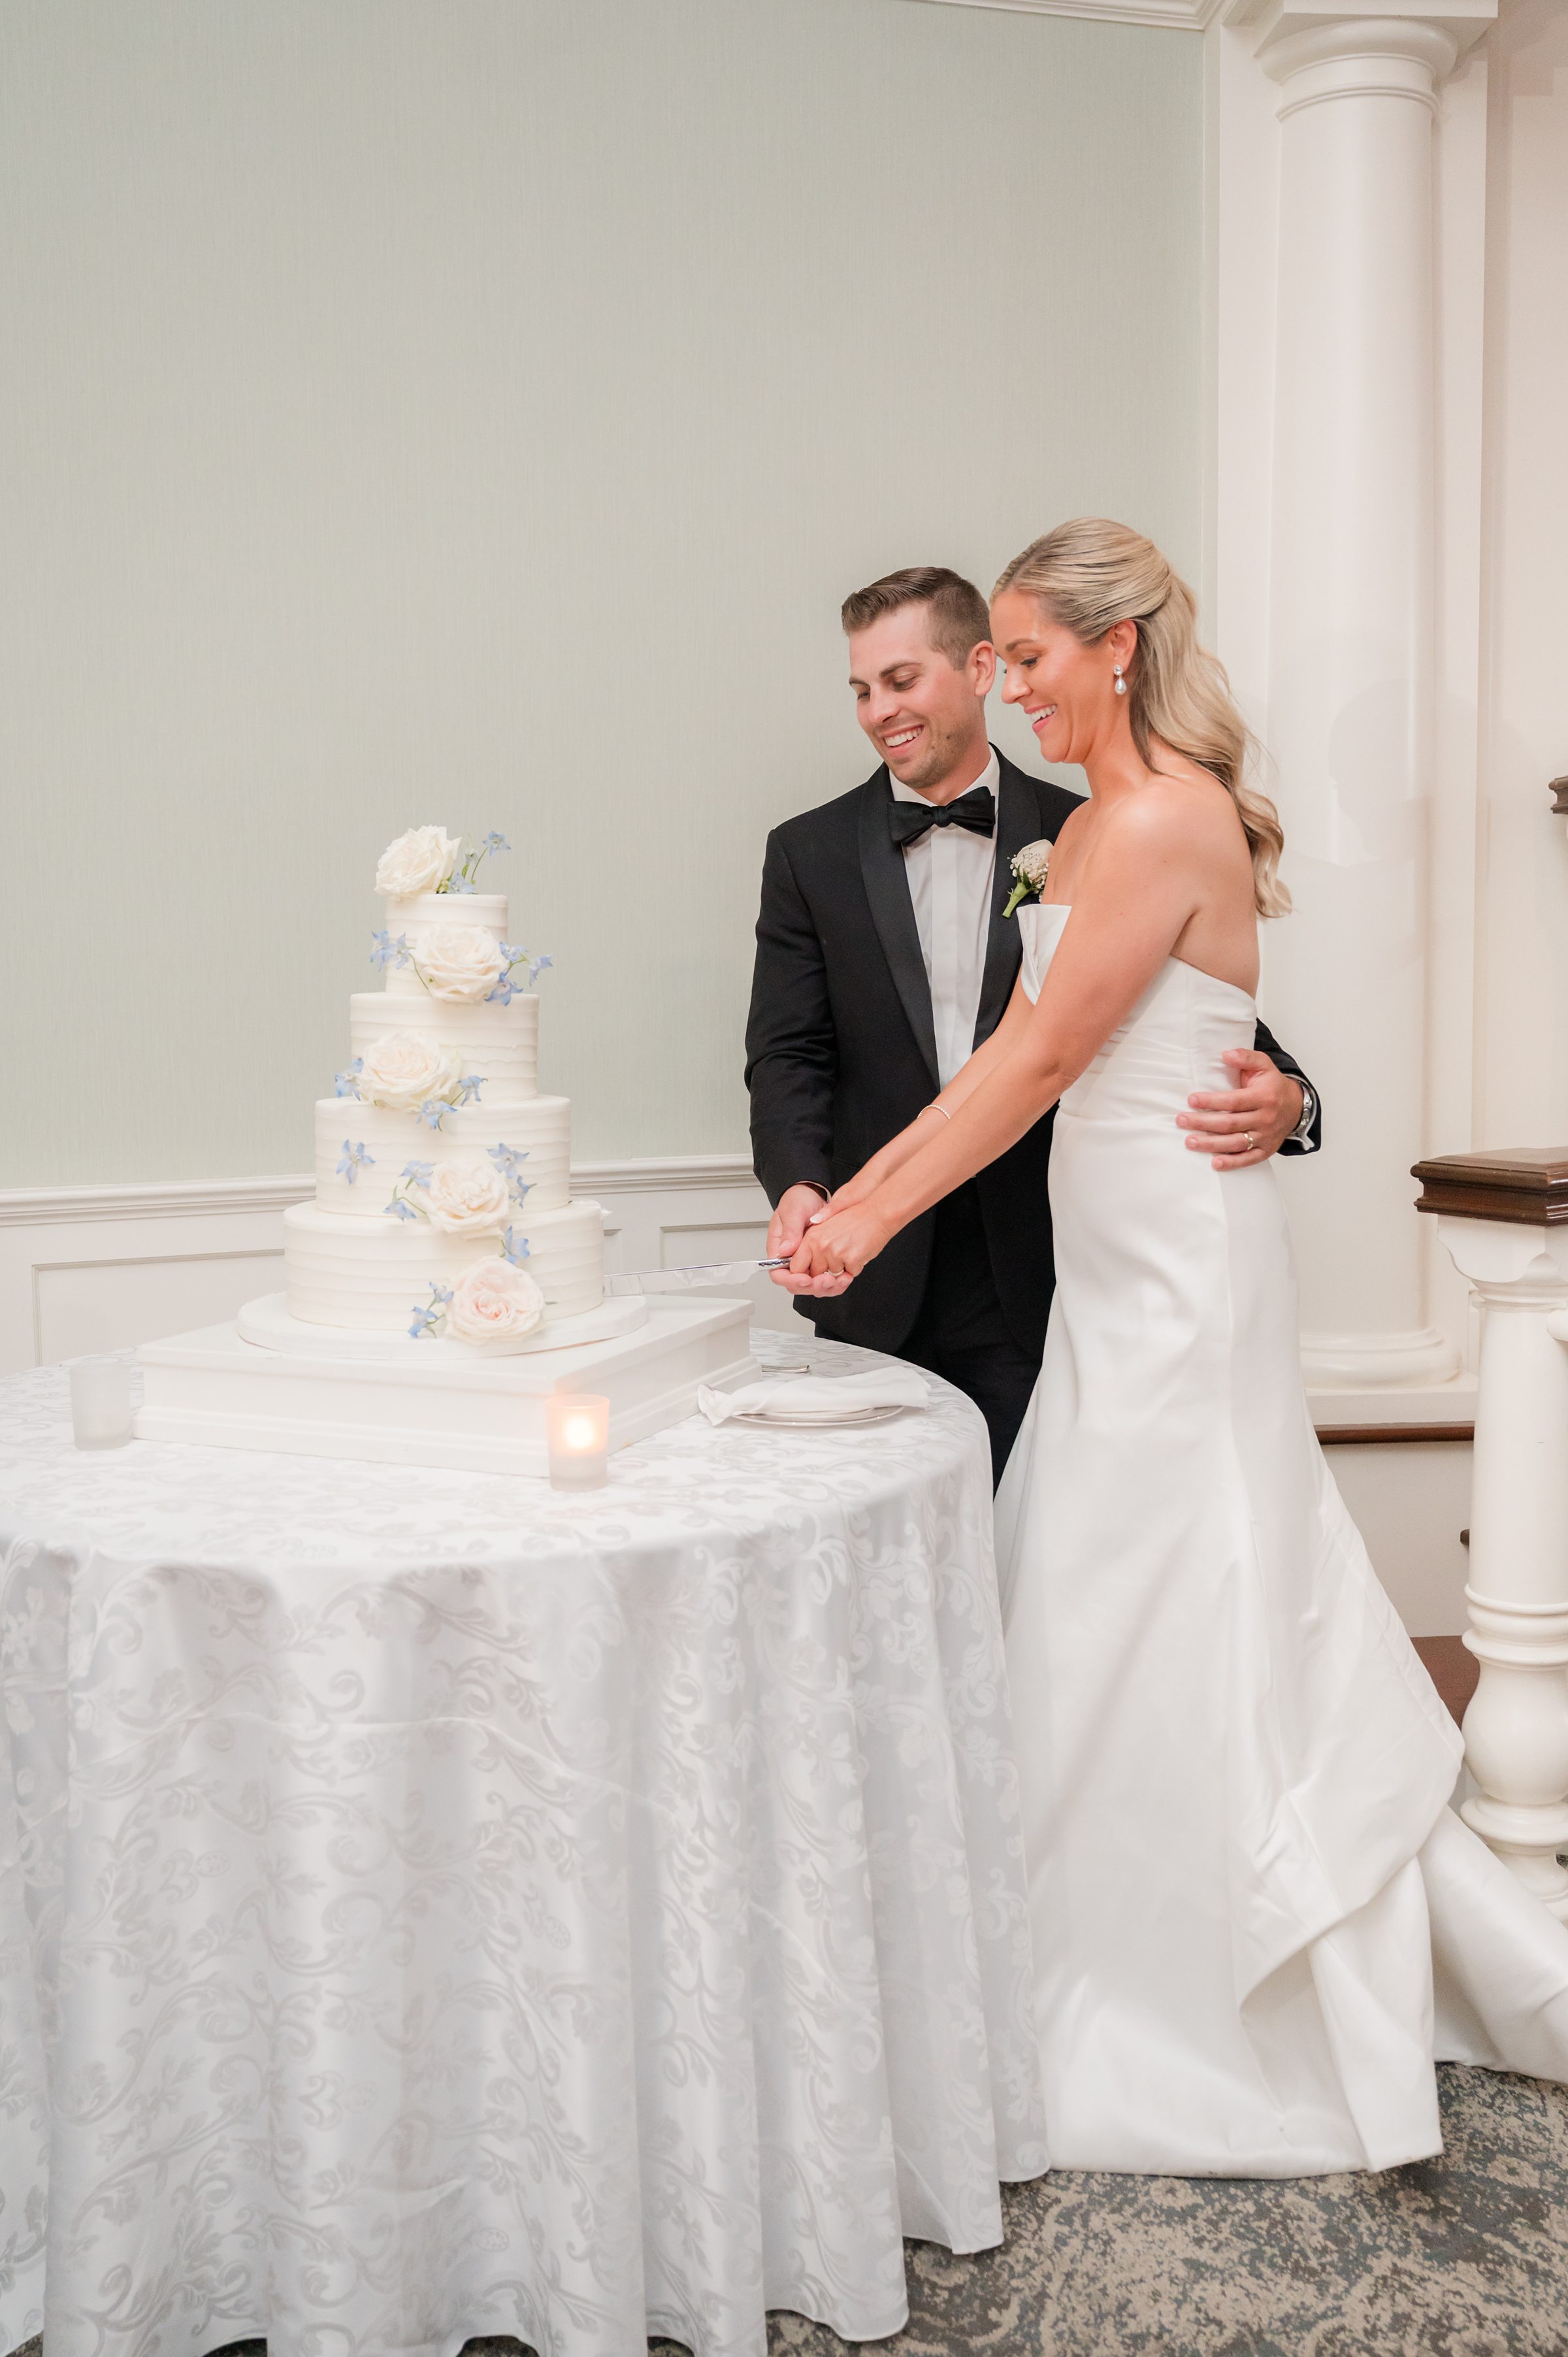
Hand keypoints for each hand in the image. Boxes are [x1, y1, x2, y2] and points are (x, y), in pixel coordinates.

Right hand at [767, 1183, 847, 1296]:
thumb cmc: (797, 1200)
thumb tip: (784, 1251)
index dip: (792, 1281)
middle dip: (812, 1287)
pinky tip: (845, 1276)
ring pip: (813, 1285)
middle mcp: (792, 1259)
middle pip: (797, 1284)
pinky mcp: (820, 1260)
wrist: (812, 1193)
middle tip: (827, 1281)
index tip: (806, 1279)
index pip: (778, 1275)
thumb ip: (790, 1231)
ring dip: (827, 1287)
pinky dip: (835, 1280)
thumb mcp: (793, 1212)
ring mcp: (806, 1261)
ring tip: (840, 1280)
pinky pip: (825, 1277)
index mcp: (779, 1250)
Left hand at [791, 1199, 892, 1285]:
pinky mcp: (851, 1259)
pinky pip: (850, 1274)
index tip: (812, 1274)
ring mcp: (836, 1253)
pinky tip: (859, 1253)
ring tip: (850, 1251)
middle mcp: (820, 1245)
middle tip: (838, 1259)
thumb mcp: (827, 1226)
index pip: (796, 1267)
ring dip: (842, 1270)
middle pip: (815, 1276)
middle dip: (826, 1274)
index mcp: (811, 1237)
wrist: (878, 1212)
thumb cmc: (855, 1218)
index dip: (804, 1274)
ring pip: (834, 1277)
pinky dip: (855, 1268)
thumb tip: (796, 1253)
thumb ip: (811, 1241)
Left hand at [1177, 1049, 1302, 1170]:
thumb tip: (1226, 1054)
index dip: (1212, 1101)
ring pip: (1236, 1143)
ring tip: (1190, 1142)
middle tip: (1181, 1120)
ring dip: (1211, 1145)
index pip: (1234, 1101)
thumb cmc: (1273, 1085)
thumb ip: (1245, 1057)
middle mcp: (1266, 1118)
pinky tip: (1215, 1163)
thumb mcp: (1263, 1065)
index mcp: (1264, 1097)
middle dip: (1203, 1123)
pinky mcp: (1267, 1150)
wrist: (1297, 1106)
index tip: (1191, 1100)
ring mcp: (1266, 1136)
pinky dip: (1232, 1163)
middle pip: (1231, 1124)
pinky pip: (1249, 1159)